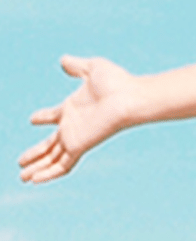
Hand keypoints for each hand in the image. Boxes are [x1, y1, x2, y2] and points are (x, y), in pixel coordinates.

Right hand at [19, 56, 137, 183]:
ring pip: (52, 158)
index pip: (54, 116)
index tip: (33, 119)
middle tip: (20, 162)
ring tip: (22, 177)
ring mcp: (76, 137)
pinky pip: (62, 165)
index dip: (43, 117)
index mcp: (73, 108)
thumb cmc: (117, 82)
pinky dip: (48, 174)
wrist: (130, 98)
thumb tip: (63, 60)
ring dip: (37, 168)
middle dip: (36, 154)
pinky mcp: (80, 146)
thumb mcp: (92, 68)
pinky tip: (34, 180)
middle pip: (51, 144)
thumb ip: (76, 66)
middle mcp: (73, 125)